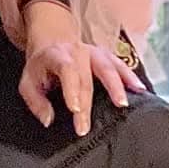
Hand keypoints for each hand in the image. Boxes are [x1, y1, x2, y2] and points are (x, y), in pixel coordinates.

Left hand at [18, 0, 146, 136]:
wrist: (52, 40)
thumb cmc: (41, 67)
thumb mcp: (28, 83)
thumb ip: (36, 102)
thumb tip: (48, 120)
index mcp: (57, 56)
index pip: (66, 71)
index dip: (71, 89)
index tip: (74, 109)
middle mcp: (78, 52)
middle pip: (86, 78)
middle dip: (87, 104)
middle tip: (86, 127)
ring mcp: (94, 52)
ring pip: (108, 67)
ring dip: (116, 86)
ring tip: (123, 104)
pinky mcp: (106, 55)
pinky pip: (120, 65)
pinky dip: (130, 76)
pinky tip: (140, 89)